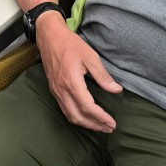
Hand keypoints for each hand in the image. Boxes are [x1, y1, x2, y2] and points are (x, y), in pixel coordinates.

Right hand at [35, 12, 122, 131]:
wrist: (49, 36)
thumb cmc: (70, 44)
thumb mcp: (90, 57)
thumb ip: (103, 76)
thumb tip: (116, 90)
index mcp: (71, 82)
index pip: (88, 107)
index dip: (101, 117)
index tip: (112, 123)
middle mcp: (62, 90)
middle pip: (78, 116)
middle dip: (94, 125)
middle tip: (108, 128)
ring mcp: (56, 91)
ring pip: (70, 115)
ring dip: (85, 124)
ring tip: (99, 126)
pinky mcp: (54, 90)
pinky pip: (65, 109)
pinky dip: (76, 117)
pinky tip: (85, 117)